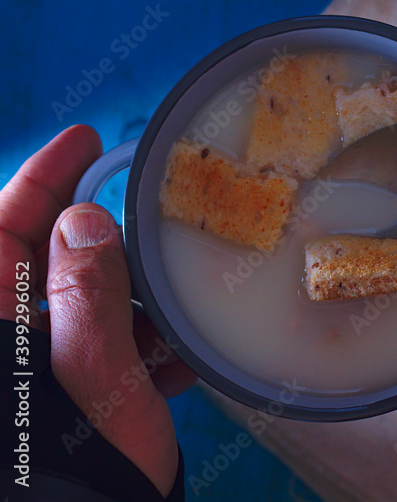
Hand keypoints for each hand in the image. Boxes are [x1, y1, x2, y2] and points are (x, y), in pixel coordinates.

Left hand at [0, 125, 196, 495]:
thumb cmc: (80, 475)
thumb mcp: (95, 382)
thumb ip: (86, 297)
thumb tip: (85, 221)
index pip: (3, 230)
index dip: (41, 177)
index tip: (85, 139)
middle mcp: (12, 343)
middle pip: (46, 263)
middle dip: (103, 247)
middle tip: (149, 231)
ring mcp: (37, 370)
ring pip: (80, 304)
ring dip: (130, 306)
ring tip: (170, 323)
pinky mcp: (64, 397)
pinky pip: (97, 347)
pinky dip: (136, 349)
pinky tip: (170, 366)